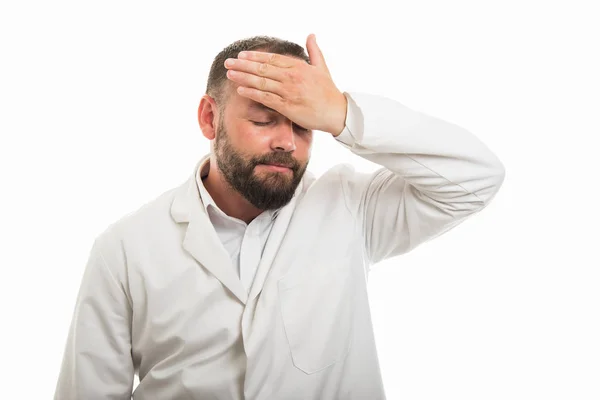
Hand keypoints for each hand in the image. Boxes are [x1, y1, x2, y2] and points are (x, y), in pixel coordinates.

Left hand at [223, 34, 347, 135]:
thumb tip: (311, 35)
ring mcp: (289, 92)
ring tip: (230, 74)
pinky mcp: (288, 107)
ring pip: (262, 82)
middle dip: (243, 65)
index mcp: (299, 67)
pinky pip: (266, 98)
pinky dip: (253, 93)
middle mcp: (292, 77)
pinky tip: (241, 90)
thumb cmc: (328, 91)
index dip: (255, 57)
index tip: (242, 55)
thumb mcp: (322, 67)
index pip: (272, 59)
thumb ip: (314, 51)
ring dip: (244, 77)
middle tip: (229, 63)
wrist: (336, 112)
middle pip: (263, 68)